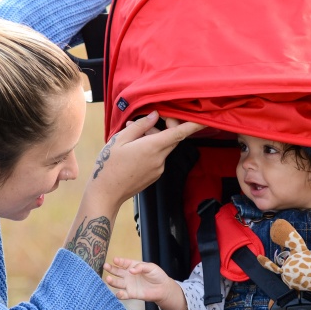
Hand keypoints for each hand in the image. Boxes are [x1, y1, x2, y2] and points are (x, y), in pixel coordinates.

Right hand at [87, 111, 203, 208]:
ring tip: (132, 139)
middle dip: (163, 128)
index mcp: (152, 147)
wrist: (106, 193)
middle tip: (142, 125)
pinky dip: (151, 150)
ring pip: (164, 148)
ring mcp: (159, 169)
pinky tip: (134, 151)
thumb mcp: (120, 140)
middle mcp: (159, 159)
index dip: (193, 125)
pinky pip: (158, 158)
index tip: (204, 119)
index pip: (179, 133)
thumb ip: (140, 126)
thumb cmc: (108, 165)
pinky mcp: (155, 175)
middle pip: (172, 139)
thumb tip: (155, 116)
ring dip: (154, 139)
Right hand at [103, 257, 175, 302]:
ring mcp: (129, 284)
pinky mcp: (131, 294)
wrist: (163, 288)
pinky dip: (120, 294)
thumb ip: (141, 267)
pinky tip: (119, 293)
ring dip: (112, 281)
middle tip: (105, 266)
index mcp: (133, 266)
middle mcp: (128, 275)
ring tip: (108, 279)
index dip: (118, 261)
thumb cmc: (157, 275)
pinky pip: (123, 294)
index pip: (123, 263)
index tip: (114, 260)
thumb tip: (130, 270)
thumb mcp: (151, 267)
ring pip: (117, 283)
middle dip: (110, 269)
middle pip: (117, 272)